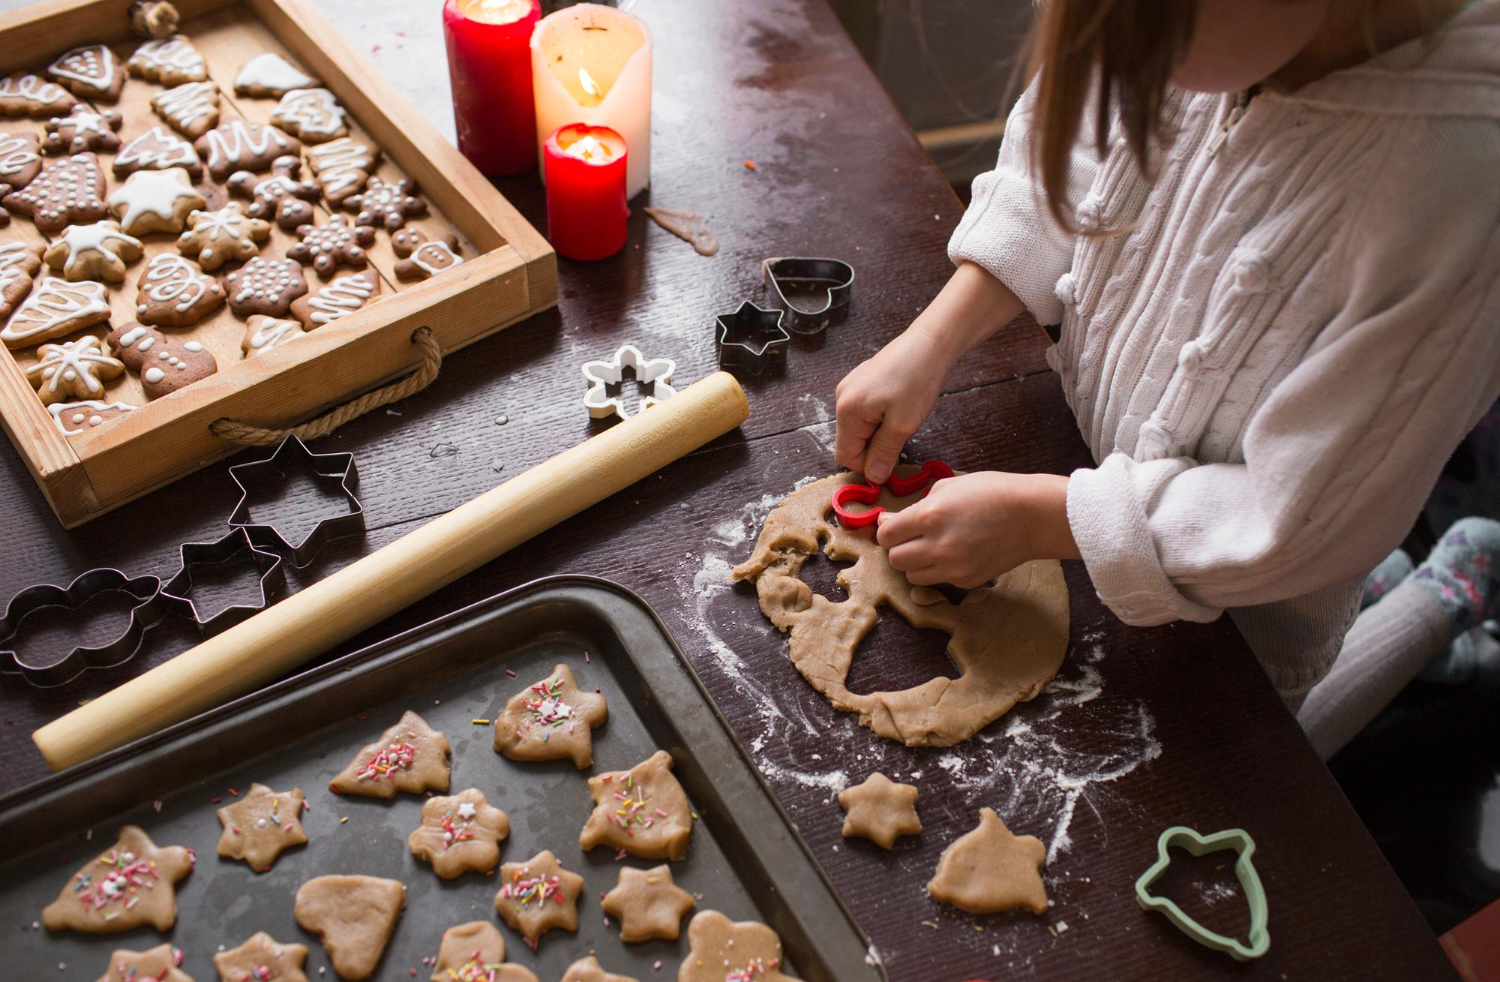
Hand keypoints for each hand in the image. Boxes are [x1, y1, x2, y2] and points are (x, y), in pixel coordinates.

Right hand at [833, 262, 1024, 482]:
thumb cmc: (917, 380)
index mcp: (847, 410)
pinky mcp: (864, 381)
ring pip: (861, 427)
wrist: (931, 343)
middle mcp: (842, 398)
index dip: (869, 464)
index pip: (845, 456)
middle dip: (876, 446)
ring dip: (881, 432)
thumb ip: (883, 454)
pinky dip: (882, 417)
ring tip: (903, 415)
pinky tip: (901, 404)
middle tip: (902, 433)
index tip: (893, 459)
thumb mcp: (902, 425)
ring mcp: (852, 387)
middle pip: (852, 441)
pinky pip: (867, 412)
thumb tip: (873, 477)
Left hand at [876, 471, 1077, 586]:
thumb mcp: (949, 486)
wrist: (1032, 516)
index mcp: (929, 516)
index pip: (886, 535)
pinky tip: (955, 554)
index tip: (895, 526)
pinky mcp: (967, 581)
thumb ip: (916, 505)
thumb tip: (889, 521)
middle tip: (912, 538)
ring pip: (912, 576)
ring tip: (932, 548)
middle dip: (899, 548)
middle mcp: (938, 546)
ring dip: (916, 563)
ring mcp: (953, 568)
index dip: (887, 531)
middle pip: (895, 560)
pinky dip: (939, 570)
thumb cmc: (992, 492)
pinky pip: (938, 581)